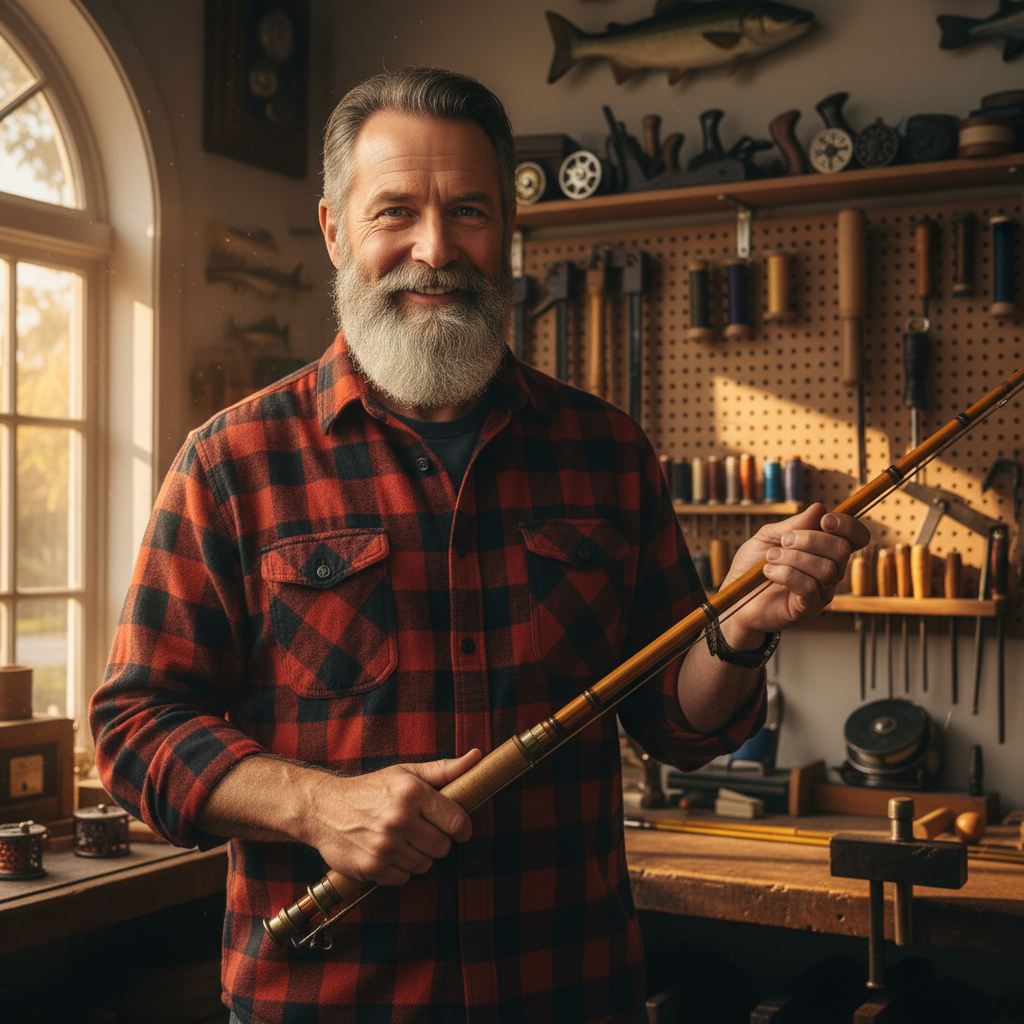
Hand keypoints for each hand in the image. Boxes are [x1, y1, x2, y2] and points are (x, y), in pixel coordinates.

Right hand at [302, 749, 482, 885]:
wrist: (323, 809)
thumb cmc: (370, 789)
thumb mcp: (406, 773)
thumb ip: (444, 770)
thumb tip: (478, 757)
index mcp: (411, 793)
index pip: (457, 822)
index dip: (461, 828)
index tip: (457, 828)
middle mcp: (399, 819)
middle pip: (443, 847)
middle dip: (436, 841)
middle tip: (420, 830)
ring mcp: (385, 846)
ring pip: (425, 865)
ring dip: (417, 856)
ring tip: (400, 839)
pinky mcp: (372, 868)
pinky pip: (404, 878)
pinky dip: (399, 869)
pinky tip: (386, 852)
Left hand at [718, 503, 869, 638]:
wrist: (735, 594)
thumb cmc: (753, 564)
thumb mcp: (769, 536)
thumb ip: (794, 524)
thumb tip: (820, 508)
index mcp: (826, 550)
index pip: (856, 537)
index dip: (848, 526)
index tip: (825, 521)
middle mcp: (830, 571)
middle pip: (842, 550)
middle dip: (811, 540)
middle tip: (784, 541)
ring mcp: (821, 591)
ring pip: (826, 569)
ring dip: (793, 558)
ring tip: (770, 558)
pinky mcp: (808, 608)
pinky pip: (809, 587)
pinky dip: (786, 574)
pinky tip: (768, 572)